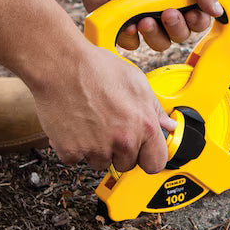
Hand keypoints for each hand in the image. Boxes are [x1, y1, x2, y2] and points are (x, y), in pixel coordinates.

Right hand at [31, 40, 176, 172]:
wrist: (61, 65)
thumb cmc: (97, 68)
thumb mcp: (137, 82)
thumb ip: (155, 109)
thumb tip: (168, 125)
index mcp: (144, 125)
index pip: (156, 163)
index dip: (149, 156)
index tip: (143, 152)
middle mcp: (123, 140)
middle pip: (127, 164)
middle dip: (121, 150)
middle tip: (110, 126)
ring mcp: (97, 148)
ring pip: (101, 162)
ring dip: (97, 149)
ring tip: (92, 121)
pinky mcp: (71, 151)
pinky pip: (76, 159)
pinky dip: (74, 146)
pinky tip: (76, 124)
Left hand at [75, 0, 222, 50]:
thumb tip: (218, 11)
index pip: (200, 22)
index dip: (197, 22)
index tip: (190, 12)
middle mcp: (165, 13)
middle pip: (182, 36)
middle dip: (175, 27)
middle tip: (165, 13)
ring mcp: (145, 23)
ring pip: (160, 45)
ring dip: (154, 34)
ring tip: (142, 19)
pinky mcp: (124, 30)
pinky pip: (135, 46)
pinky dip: (131, 36)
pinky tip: (126, 22)